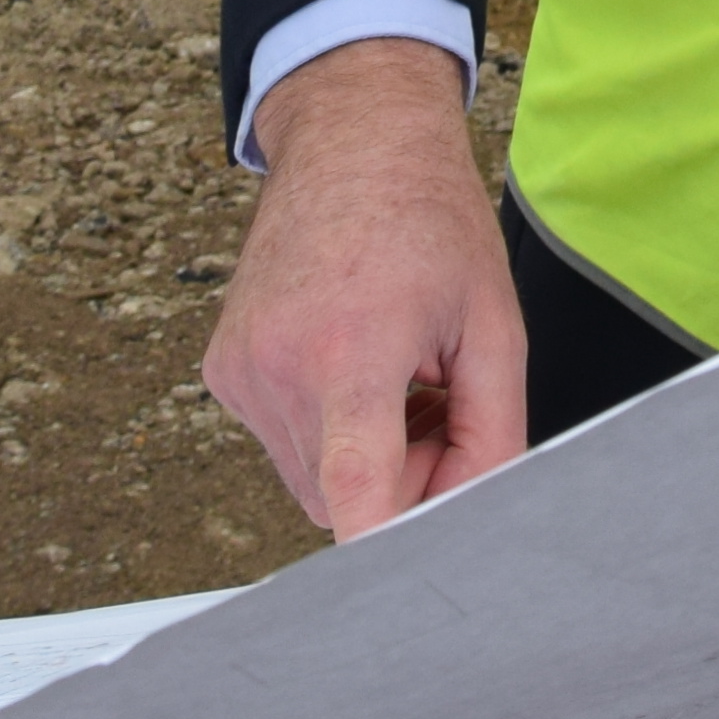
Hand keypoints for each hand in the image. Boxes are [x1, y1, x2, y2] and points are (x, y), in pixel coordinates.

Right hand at [206, 37, 525, 537]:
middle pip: (346, 498)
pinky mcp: (223, 371)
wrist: (352, 142)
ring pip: (315, 479)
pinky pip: (285, 440)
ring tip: (398, 373)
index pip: (355, 495)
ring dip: (365, 454)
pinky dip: (327, 425)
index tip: (418, 576)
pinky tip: (353, 359)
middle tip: (439, 405)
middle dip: (403, 481)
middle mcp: (280, 367)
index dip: (389, 552)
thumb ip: (494, 433)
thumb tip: (479, 516)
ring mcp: (241, 371)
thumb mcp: (495, 325)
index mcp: (350, 351)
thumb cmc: (428, 220)